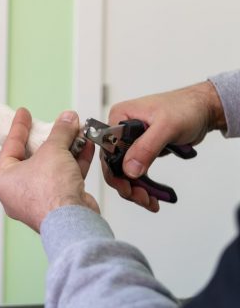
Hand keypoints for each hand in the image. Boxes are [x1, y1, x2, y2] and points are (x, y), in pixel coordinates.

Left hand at [0, 108, 98, 232]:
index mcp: (4, 179)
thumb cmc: (50, 193)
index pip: (10, 146)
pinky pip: (65, 177)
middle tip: (56, 123)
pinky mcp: (59, 203)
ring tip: (76, 130)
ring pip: (53, 167)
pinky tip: (86, 145)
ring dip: (66, 148)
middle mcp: (18, 191)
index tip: (24, 113)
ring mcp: (40, 199)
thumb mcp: (52, 151)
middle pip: (33, 156)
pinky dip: (75, 162)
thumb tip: (67, 119)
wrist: (73, 222)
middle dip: (49, 138)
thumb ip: (59, 132)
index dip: (19, 127)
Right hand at [104, 81, 225, 211]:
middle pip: (114, 164)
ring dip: (136, 189)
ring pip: (125, 171)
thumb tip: (129, 169)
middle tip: (142, 198)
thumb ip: (146, 147)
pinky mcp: (143, 149)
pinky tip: (153, 195)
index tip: (127, 188)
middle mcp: (121, 129)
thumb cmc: (186, 108)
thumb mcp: (165, 127)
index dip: (114, 172)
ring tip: (150, 201)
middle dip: (127, 185)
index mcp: (119, 118)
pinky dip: (144, 185)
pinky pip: (137, 170)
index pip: (107, 150)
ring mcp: (132, 140)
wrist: (203, 109)